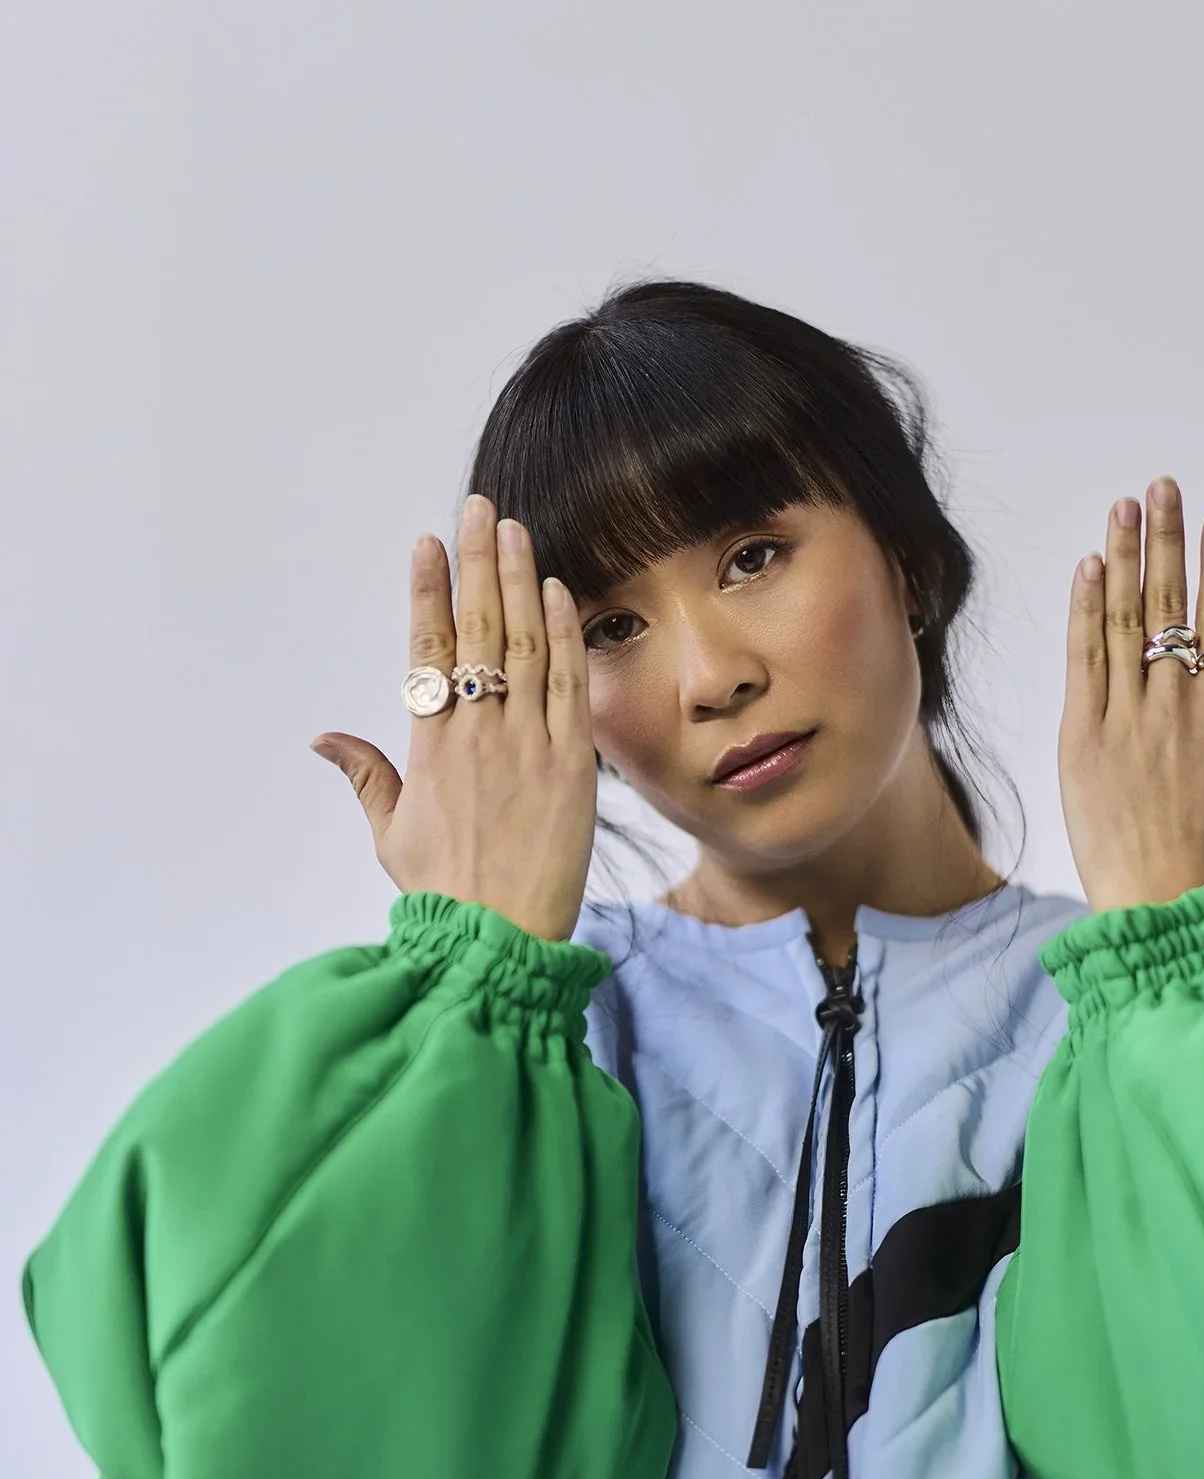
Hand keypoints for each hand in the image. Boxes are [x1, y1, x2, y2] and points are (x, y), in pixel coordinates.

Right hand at [311, 493, 597, 943]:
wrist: (497, 937)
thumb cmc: (444, 893)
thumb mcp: (390, 833)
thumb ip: (364, 775)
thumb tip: (323, 740)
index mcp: (428, 745)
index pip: (426, 648)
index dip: (429, 591)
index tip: (429, 545)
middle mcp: (476, 732)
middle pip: (476, 629)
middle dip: (478, 561)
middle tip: (479, 508)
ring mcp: (527, 743)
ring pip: (523, 643)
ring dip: (521, 580)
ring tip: (517, 530)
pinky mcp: (572, 763)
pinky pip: (568, 684)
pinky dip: (564, 634)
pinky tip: (559, 592)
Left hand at [1057, 476, 1203, 915]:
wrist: (1161, 904)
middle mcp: (1175, 701)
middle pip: (1170, 602)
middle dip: (1167, 538)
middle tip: (1164, 487)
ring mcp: (1125, 715)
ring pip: (1123, 618)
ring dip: (1123, 556)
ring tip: (1125, 507)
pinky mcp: (1081, 735)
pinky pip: (1083, 658)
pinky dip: (1084, 609)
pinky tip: (1087, 567)